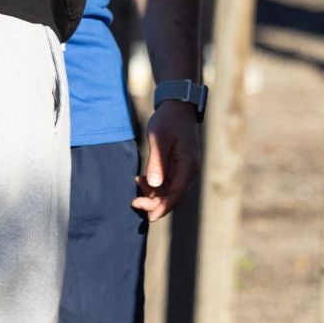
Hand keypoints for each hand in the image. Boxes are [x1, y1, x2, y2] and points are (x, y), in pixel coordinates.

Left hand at [132, 99, 200, 220]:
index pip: (177, 194)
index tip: (149, 216)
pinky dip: (154, 184)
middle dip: (155, 203)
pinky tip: (141, 178)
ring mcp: (184, 168)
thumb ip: (157, 162)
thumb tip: (155, 186)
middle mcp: (188, 170)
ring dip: (153, 193)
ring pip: (169, 191)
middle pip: (173, 196)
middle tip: (134, 202)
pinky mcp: (177, 165)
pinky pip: (167, 182)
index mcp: (188, 165)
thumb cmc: (168, 120)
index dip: (163, 207)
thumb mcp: (159, 139)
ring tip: (137, 182)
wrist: (177, 106)